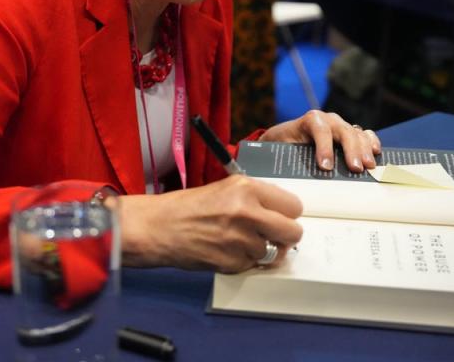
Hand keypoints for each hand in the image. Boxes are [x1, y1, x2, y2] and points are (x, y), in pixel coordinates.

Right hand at [118, 176, 302, 272]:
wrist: (159, 227)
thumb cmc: (188, 206)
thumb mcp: (225, 188)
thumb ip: (255, 198)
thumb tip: (282, 212)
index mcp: (247, 188)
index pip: (293, 205)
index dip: (287, 213)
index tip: (280, 216)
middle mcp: (248, 212)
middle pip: (293, 232)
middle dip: (285, 236)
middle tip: (271, 235)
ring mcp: (241, 240)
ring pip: (275, 253)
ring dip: (264, 251)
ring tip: (243, 242)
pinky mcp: (233, 262)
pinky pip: (254, 265)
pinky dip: (246, 261)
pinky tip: (229, 251)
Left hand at [260, 110, 381, 172]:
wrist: (288, 136)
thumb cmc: (285, 143)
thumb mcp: (283, 148)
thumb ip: (290, 157)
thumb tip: (294, 176)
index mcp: (310, 120)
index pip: (320, 129)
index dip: (324, 147)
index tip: (326, 167)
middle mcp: (329, 120)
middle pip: (344, 132)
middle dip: (351, 151)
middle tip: (356, 169)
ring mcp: (342, 125)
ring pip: (357, 133)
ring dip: (364, 149)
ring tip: (368, 166)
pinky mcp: (351, 133)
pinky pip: (365, 134)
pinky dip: (372, 142)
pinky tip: (376, 153)